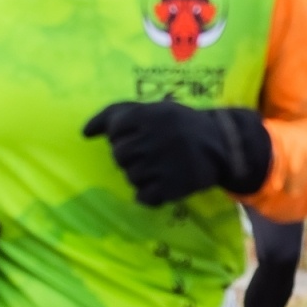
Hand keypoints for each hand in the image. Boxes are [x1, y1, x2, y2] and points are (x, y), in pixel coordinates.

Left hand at [84, 100, 272, 206]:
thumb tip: (84, 133)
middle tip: (153, 152)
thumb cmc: (181, 125)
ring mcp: (160, 164)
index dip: (125, 134)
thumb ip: (116, 114)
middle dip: (132, 156)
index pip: (115, 130)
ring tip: (162, 167)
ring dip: (142, 174)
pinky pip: (143, 197)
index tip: (144, 134)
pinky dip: (150, 194)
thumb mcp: (153, 109)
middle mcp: (151, 138)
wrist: (223, 145)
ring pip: (130, 176)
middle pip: (119, 155)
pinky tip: (164, 183)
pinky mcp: (170, 187)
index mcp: (147, 115)